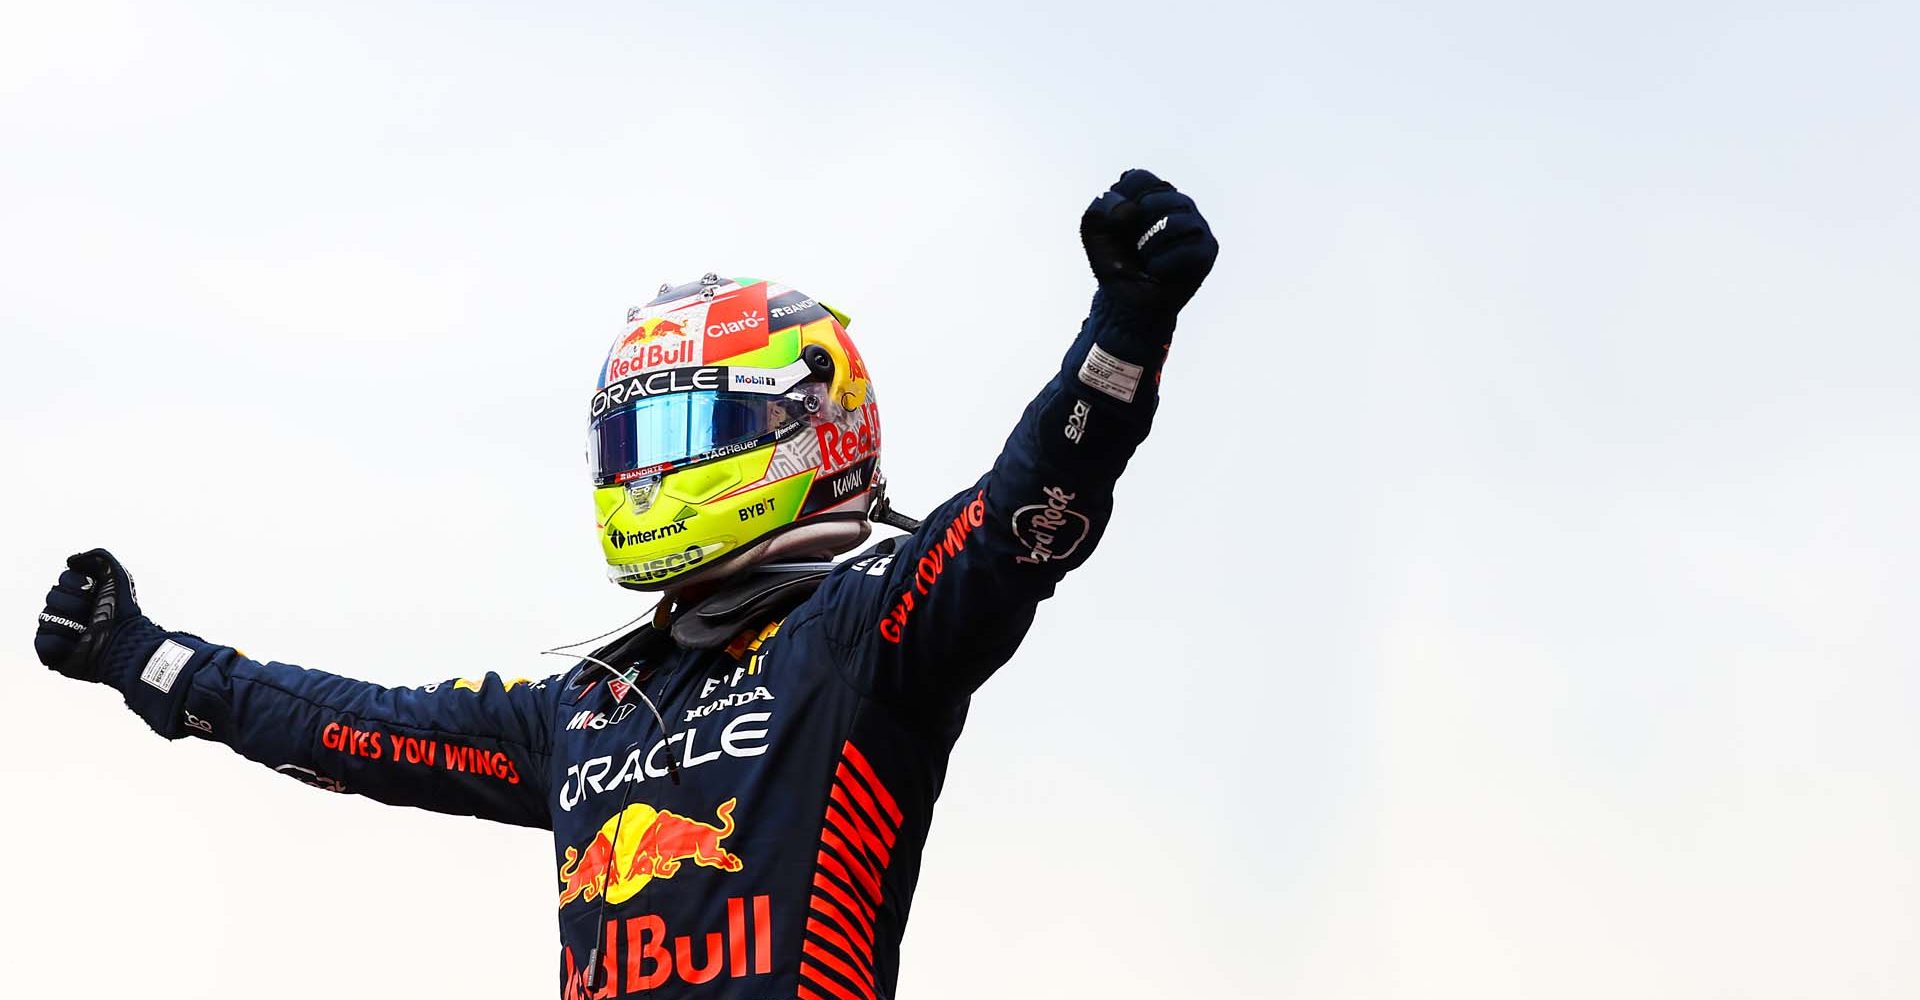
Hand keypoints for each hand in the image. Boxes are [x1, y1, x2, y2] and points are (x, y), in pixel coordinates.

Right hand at [35, 548, 143, 682]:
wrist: (123, 641)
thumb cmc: (122, 610)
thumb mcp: (116, 575)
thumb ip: (98, 557)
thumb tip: (71, 561)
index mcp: (82, 595)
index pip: (64, 579)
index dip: (77, 583)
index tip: (94, 591)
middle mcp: (68, 612)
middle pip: (52, 596)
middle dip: (74, 603)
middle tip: (93, 613)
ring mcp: (60, 632)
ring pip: (46, 617)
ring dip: (69, 623)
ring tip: (87, 631)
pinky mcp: (53, 653)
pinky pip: (42, 641)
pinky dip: (58, 642)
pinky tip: (76, 644)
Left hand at [1080, 168, 1218, 313]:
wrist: (1126, 303)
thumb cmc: (1115, 262)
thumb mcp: (1094, 233)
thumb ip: (1099, 209)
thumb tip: (1133, 210)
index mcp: (1154, 192)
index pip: (1138, 178)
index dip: (1118, 206)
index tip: (1117, 228)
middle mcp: (1179, 203)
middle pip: (1154, 199)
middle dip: (1134, 229)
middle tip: (1135, 248)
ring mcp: (1197, 225)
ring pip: (1172, 222)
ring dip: (1147, 248)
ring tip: (1145, 261)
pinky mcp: (1207, 249)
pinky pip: (1186, 250)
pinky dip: (1161, 265)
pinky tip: (1157, 273)